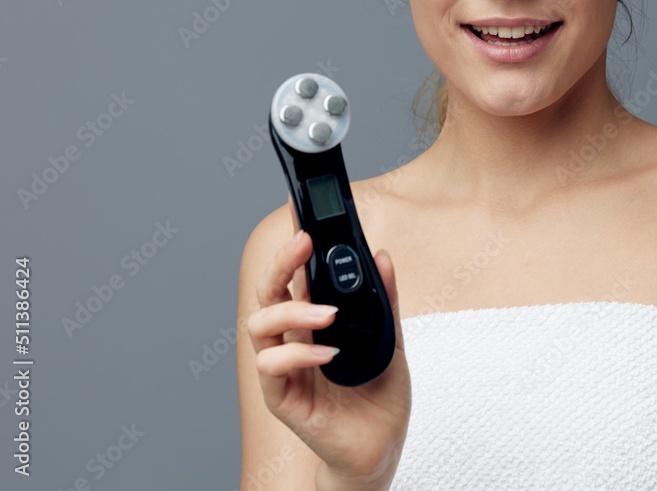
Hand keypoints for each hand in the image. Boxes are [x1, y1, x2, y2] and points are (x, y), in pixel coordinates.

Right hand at [247, 197, 410, 483]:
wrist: (380, 448)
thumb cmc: (379, 396)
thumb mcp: (390, 339)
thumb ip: (385, 299)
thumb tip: (382, 257)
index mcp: (313, 322)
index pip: (294, 275)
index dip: (291, 245)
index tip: (299, 213)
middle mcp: (293, 340)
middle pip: (268, 292)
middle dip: (280, 262)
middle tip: (303, 242)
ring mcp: (284, 369)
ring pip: (260, 325)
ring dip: (291, 312)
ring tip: (328, 314)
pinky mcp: (282, 399)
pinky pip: (273, 368)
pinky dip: (298, 355)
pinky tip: (327, 354)